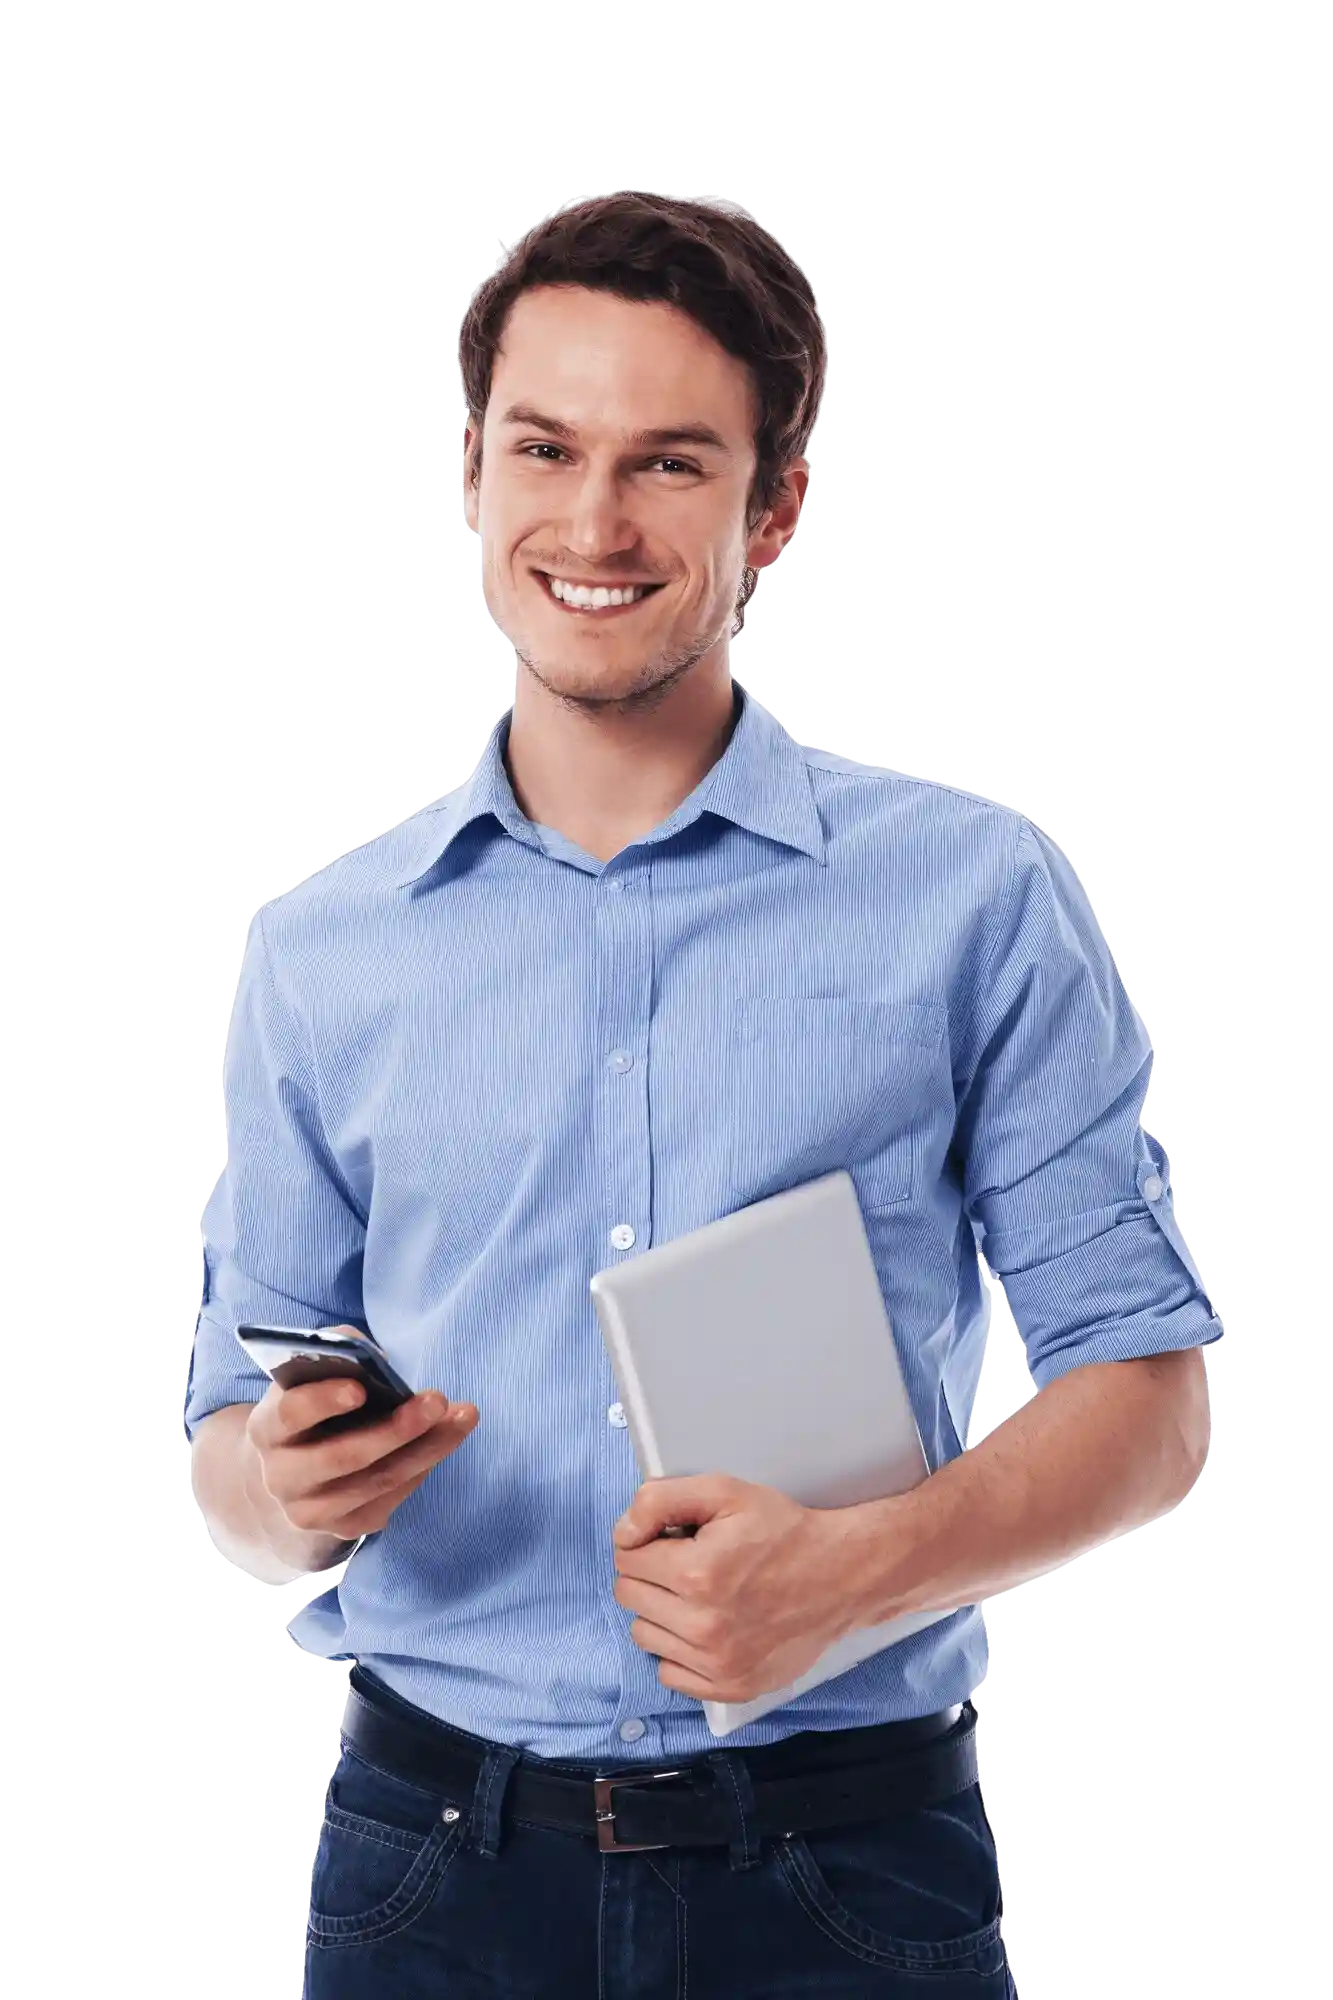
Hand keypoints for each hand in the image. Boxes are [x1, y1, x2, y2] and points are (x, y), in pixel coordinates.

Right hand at [245, 1358, 478, 1542]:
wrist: (291, 1468)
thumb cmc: (311, 1407)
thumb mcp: (310, 1377)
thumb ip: (336, 1355)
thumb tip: (373, 1357)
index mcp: (267, 1429)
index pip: (290, 1415)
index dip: (322, 1401)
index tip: (359, 1388)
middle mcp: (281, 1477)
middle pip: (344, 1457)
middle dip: (396, 1428)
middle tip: (438, 1400)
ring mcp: (311, 1511)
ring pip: (378, 1481)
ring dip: (427, 1448)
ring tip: (462, 1416)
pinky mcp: (343, 1528)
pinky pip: (391, 1497)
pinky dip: (422, 1466)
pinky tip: (445, 1437)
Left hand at [611, 1474, 857, 1703]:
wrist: (841, 1576)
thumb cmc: (783, 1532)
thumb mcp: (724, 1492)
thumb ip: (661, 1500)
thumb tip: (623, 1532)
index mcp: (697, 1574)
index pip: (626, 1558)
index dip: (645, 1541)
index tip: (672, 1539)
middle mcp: (703, 1626)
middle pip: (629, 1596)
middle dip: (650, 1574)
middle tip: (687, 1563)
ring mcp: (717, 1663)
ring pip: (644, 1635)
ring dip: (661, 1612)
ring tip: (698, 1594)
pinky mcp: (730, 1686)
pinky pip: (669, 1674)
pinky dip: (679, 1650)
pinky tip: (706, 1626)